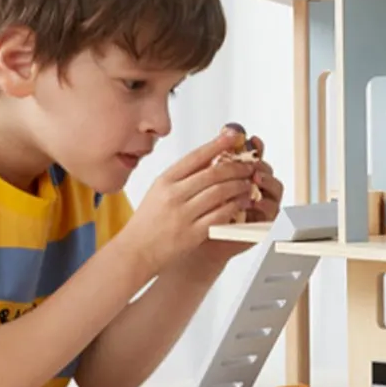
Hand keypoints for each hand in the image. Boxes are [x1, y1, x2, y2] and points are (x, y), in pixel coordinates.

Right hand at [119, 127, 257, 278]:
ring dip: (239, 186)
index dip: (217, 144)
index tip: (233, 136)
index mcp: (165, 180)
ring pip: (220, 193)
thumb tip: (210, 157)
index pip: (195, 157)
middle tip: (249, 165)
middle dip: (236, 167)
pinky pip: (220, 215)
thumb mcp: (159, 191)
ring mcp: (183, 215)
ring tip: (248, 184)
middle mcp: (173, 195)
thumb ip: (182, 176)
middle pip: (212, 174)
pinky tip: (242, 203)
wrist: (136, 251)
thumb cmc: (148, 220)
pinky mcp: (192, 234)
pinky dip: (234, 207)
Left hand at [198, 135, 285, 264]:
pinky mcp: (262, 223)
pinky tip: (256, 200)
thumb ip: (214, 158)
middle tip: (253, 163)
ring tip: (257, 179)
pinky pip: (271, 212)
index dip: (256, 147)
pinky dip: (266, 205)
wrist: (195, 240)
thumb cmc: (197, 211)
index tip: (252, 140)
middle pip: (267, 170)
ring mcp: (260, 206)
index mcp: (241, 175)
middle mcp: (254, 188)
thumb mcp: (202, 180)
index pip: (253, 156)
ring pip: (275, 189)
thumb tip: (225, 131)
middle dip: (261, 165)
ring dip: (268, 182)